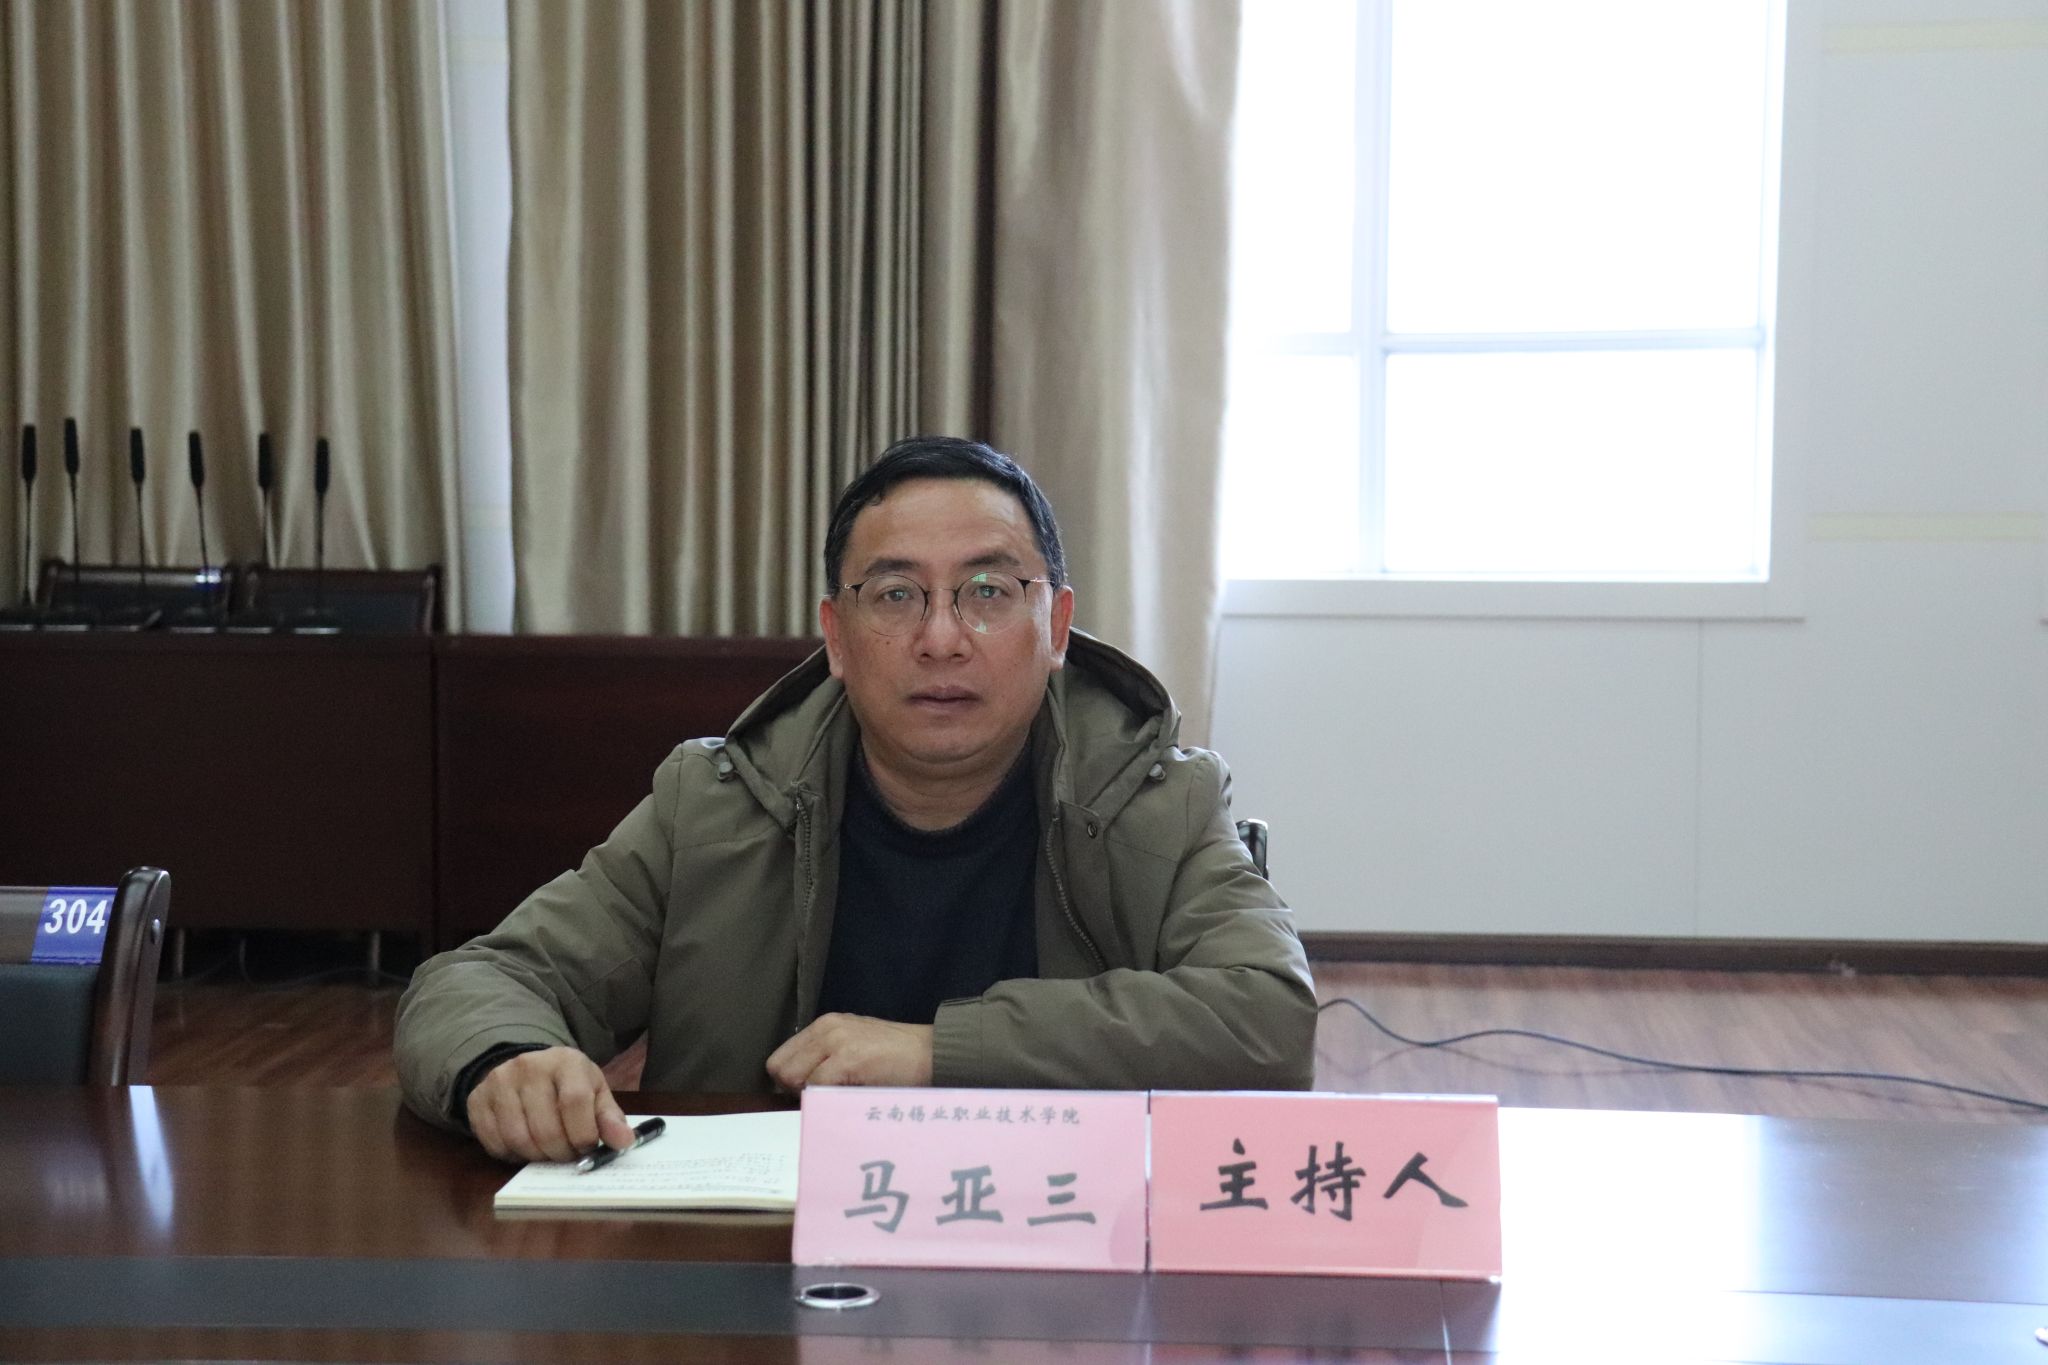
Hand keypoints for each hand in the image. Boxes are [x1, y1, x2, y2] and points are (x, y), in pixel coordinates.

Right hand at [465, 1045, 635, 1163]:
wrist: (524, 1067)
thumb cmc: (566, 1083)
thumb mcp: (593, 1091)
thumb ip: (609, 1117)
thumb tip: (624, 1143)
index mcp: (565, 1062)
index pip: (574, 1102)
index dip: (583, 1134)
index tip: (587, 1148)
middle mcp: (528, 1067)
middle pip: (545, 1127)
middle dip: (561, 1152)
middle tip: (568, 1154)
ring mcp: (499, 1083)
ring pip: (518, 1139)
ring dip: (537, 1157)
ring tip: (548, 1152)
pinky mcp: (477, 1101)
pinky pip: (494, 1143)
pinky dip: (512, 1155)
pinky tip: (525, 1148)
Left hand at [765, 1013, 933, 1091]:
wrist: (934, 1053)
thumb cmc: (898, 1059)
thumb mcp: (855, 1047)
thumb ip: (825, 1060)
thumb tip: (796, 1089)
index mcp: (825, 1025)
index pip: (781, 1059)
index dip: (791, 1083)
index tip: (813, 1094)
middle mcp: (826, 1028)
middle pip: (780, 1069)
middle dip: (795, 1091)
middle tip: (823, 1099)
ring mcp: (836, 1041)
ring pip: (793, 1079)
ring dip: (809, 1096)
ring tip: (837, 1099)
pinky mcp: (848, 1058)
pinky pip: (816, 1087)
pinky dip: (824, 1100)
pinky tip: (847, 1100)